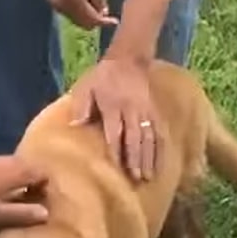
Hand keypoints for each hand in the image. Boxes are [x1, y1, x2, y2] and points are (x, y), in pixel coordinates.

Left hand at [0, 158, 49, 227]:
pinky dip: (12, 179)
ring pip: (21, 168)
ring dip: (24, 182)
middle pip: (33, 169)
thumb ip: (22, 214)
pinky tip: (1, 195)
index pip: (43, 173)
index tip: (40, 205)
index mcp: (16, 172)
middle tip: (31, 205)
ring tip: (17, 202)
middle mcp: (10, 161)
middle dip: (36, 185)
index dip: (46, 189)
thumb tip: (46, 214)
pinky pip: (9, 168)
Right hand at [40, 0, 117, 30]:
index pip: (91, 19)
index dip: (104, 22)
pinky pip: (70, 15)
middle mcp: (62, 6)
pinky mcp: (53, 4)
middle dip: (96, 21)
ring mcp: (56, 6)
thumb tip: (103, 13)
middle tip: (107, 13)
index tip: (115, 21)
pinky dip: (79, 12)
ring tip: (94, 0)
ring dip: (87, 17)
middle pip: (83, 24)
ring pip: (76, 21)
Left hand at [68, 55, 159, 180]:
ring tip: (148, 177)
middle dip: (136, 159)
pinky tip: (161, 164)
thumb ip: (81, 105)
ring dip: (149, 158)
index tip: (117, 167)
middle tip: (136, 178)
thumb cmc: (102, 76)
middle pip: (135, 137)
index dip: (116, 149)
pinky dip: (161, 149)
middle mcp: (132, 110)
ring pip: (150, 137)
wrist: (128, 59)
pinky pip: (160, 132)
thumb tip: (75, 125)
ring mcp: (146, 112)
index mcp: (113, 105)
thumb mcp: (86, 86)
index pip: (115, 131)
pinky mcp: (155, 112)